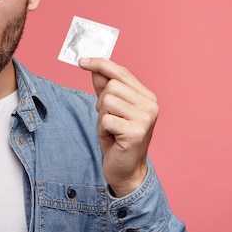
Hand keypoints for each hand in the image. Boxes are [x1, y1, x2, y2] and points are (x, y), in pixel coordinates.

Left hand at [78, 58, 158, 196]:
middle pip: (112, 86)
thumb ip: (104, 88)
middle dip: (101, 103)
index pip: (122, 72)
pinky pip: (106, 119)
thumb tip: (94, 68)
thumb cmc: (118, 138)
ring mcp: (145, 118)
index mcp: (147, 96)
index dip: (100, 64)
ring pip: (107, 101)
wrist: (126, 170)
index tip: (81, 61)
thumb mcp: (109, 110)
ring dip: (102, 117)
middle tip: (108, 120)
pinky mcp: (136, 132)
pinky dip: (102, 129)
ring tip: (111, 129)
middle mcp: (150, 105)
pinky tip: (112, 138)